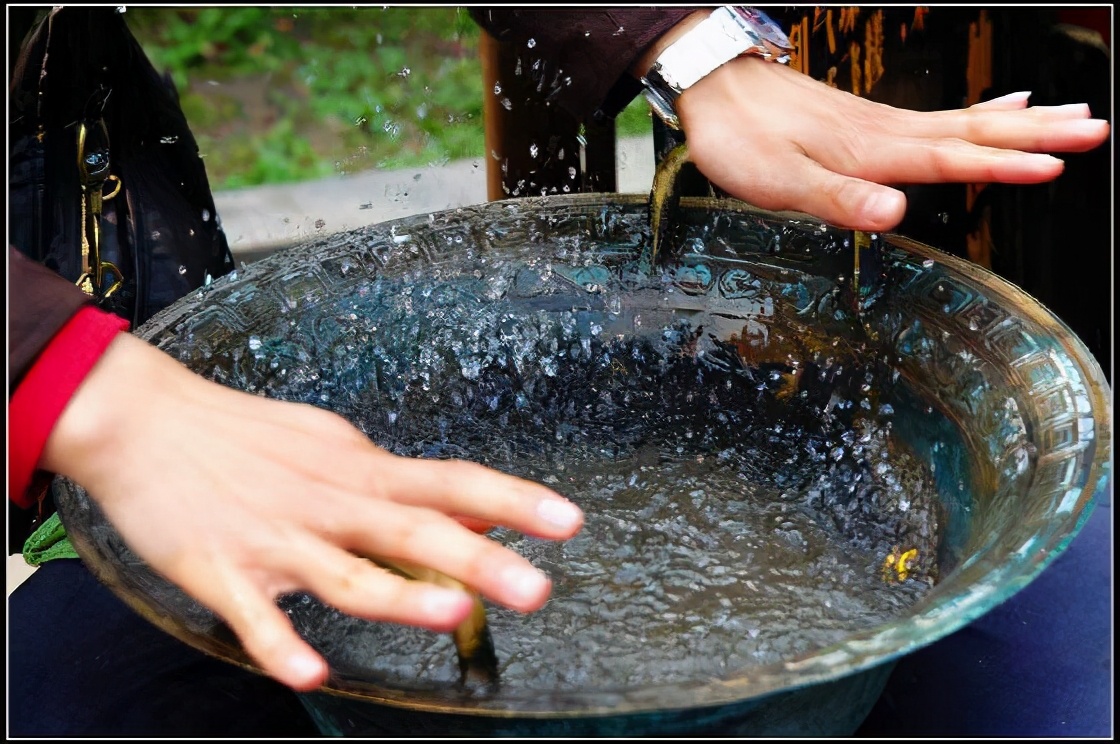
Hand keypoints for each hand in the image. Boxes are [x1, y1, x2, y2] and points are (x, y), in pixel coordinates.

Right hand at [41, 333, 583, 691]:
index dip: (514, 501)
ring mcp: (276, 538)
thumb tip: (473, 510)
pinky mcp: (219, 571)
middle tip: (537, 589)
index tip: (569, 521)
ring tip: (452, 613)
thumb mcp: (336, 447)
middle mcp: (329, 503)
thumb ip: (402, 485)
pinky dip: (282, 644)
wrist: (144, 420)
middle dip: (480, 559)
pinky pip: (254, 617)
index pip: (452, 481)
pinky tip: (311, 672)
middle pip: (414, 530)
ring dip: (399, 594)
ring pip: (347, 573)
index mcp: (361, 471)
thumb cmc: (249, 436)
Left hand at [675, 56, 1109, 230]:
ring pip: (966, 118)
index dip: (1005, 164)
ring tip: (1070, 116)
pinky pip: (942, 117)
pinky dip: (982, 110)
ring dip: (1021, 119)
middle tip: (1096, 128)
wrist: (713, 88)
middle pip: (976, 129)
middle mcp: (886, 131)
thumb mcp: (779, 180)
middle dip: (1037, 133)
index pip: (954, 157)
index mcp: (873, 150)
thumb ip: (839, 198)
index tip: (1056, 166)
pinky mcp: (867, 122)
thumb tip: (895, 214)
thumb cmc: (740, 136)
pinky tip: (998, 105)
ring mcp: (880, 123)